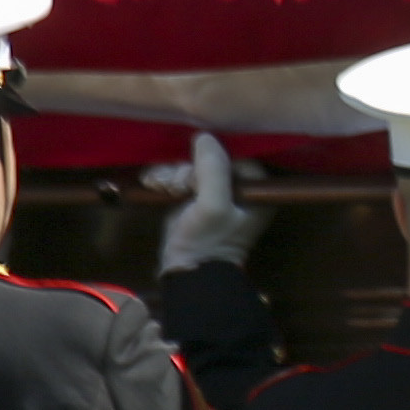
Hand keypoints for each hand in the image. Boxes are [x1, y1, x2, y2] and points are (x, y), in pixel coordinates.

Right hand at [155, 134, 253, 272]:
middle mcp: (237, 189)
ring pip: (189, 166)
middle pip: (209, 159)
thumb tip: (205, 136)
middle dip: (186, 168)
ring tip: (162, 187)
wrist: (186, 272)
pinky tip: (153, 185)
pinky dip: (163, 178)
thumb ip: (214, 170)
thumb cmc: (208, 240)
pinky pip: (176, 176)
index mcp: (256, 190)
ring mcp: (212, 193)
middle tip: (176, 185)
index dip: (211, 157)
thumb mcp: (213, 205)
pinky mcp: (191, 198)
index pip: (235, 155)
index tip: (194, 172)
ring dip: (171, 172)